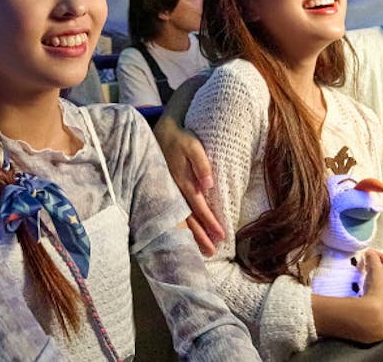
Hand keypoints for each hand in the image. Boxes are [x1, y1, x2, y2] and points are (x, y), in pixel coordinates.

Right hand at [154, 117, 223, 254]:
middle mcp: (173, 190)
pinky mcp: (165, 192)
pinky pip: (173, 214)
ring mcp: (167, 192)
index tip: (221, 236)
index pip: (198, 207)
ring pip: (179, 219)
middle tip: (212, 253)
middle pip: (188, 219)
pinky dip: (181, 227)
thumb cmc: (181, 138)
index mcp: (182, 181)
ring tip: (203, 252)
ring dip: (191, 236)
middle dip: (200, 237)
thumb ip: (201, 164)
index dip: (209, 222)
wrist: (161, 131)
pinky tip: (186, 237)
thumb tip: (209, 185)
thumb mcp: (193, 145)